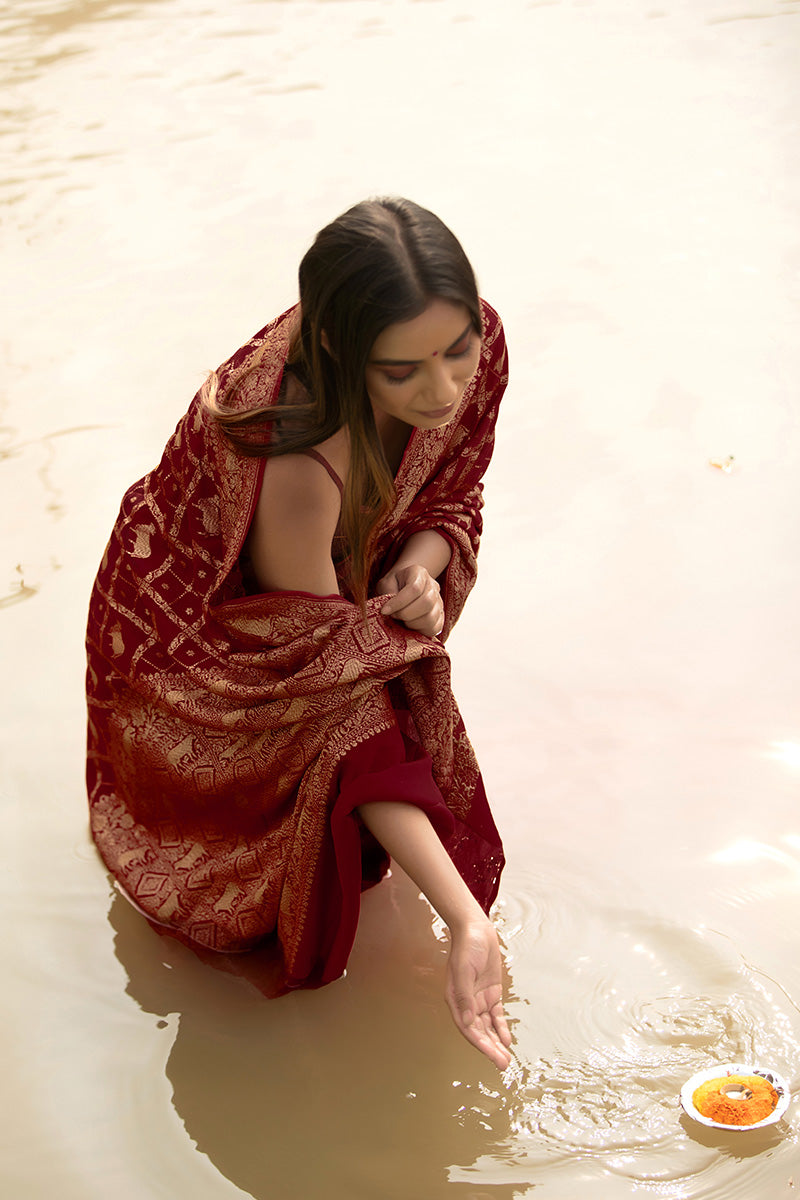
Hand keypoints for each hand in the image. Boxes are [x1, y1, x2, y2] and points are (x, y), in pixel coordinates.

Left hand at [375, 564, 443, 637]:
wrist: (402, 587)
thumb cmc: (393, 585)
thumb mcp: (385, 584)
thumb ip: (386, 594)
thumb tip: (389, 610)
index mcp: (419, 573)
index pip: (414, 588)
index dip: (398, 602)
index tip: (384, 611)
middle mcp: (433, 586)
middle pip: (426, 602)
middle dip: (405, 614)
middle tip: (393, 616)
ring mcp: (439, 602)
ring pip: (431, 618)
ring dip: (412, 624)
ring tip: (401, 621)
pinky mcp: (440, 617)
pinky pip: (435, 629)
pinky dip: (420, 631)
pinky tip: (410, 626)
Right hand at [445, 917, 512, 1069]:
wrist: (476, 929)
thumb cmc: (467, 946)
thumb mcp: (465, 970)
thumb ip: (465, 996)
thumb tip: (467, 1021)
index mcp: (455, 999)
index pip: (467, 1027)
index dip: (479, 1043)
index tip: (491, 1055)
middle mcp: (466, 1002)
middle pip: (479, 1031)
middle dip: (490, 1048)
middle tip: (503, 1064)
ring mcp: (479, 998)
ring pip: (488, 1026)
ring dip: (496, 1042)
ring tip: (506, 1059)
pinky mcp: (490, 993)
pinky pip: (496, 1015)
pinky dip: (501, 1027)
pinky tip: (507, 1040)